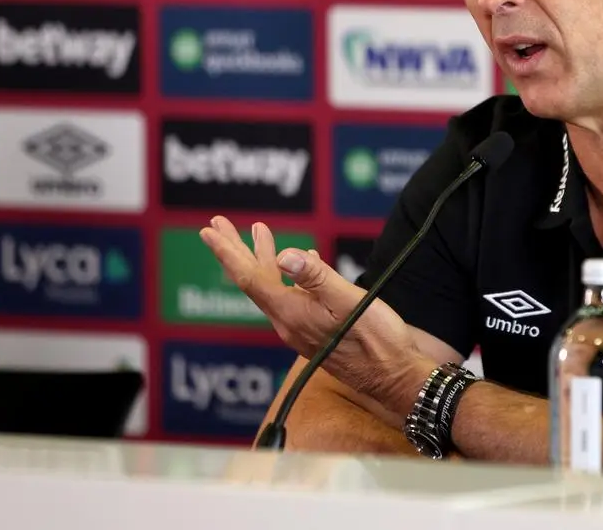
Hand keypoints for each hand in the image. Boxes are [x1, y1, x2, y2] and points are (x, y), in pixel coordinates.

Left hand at [198, 216, 427, 412]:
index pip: (250, 278)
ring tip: (257, 233)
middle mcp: (288, 322)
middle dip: (235, 251)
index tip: (209, 231)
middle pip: (253, 281)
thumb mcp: (348, 300)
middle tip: (216, 225)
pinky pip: (290, 296)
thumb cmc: (376, 339)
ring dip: (261, 258)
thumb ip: (316, 277)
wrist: (393, 377)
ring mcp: (300, 328)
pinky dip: (286, 274)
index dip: (229, 252)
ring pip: (271, 288)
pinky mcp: (313, 332)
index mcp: (292, 312)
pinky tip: (297, 262)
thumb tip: (283, 255)